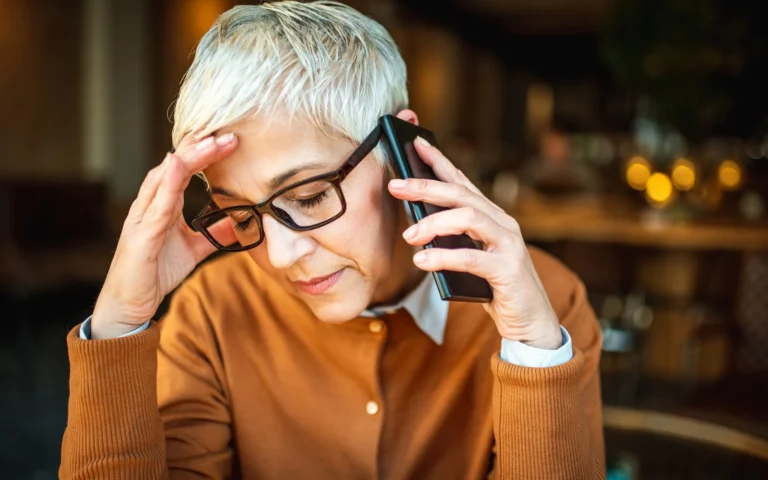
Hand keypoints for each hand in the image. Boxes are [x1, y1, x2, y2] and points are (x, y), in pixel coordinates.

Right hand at [91, 134, 238, 338]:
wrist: (129, 304)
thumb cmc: (155, 272)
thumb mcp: (194, 249)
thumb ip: (214, 234)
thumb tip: (239, 221)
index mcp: (162, 205)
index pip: (184, 170)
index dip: (205, 154)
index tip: (231, 141)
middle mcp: (149, 206)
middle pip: (174, 167)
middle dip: (201, 148)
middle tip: (228, 135)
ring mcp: (142, 219)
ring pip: (163, 179)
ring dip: (187, 159)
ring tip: (209, 142)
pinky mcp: (140, 238)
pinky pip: (156, 207)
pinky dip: (167, 185)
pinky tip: (177, 166)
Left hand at [388, 137, 561, 349]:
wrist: (531, 321)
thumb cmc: (496, 288)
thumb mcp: (471, 258)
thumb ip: (453, 240)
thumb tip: (416, 225)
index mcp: (493, 218)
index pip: (463, 182)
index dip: (440, 162)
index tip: (416, 144)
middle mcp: (503, 224)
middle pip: (461, 194)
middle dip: (426, 187)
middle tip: (396, 186)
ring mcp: (509, 244)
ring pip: (468, 217)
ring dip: (433, 223)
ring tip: (409, 236)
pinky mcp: (508, 270)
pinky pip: (471, 257)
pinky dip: (443, 256)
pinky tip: (422, 260)